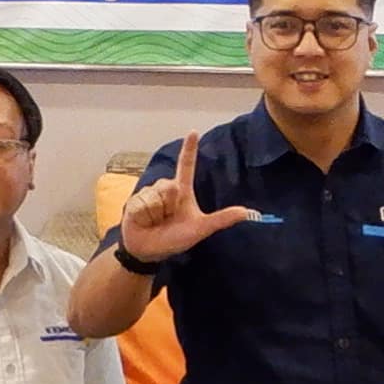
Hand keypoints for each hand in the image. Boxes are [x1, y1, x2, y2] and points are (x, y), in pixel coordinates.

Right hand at [113, 164, 264, 267]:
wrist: (147, 251)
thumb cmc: (174, 239)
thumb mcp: (200, 229)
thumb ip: (221, 220)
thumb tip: (247, 212)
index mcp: (182, 190)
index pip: (186, 166)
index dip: (189, 149)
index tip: (194, 132)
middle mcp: (166, 188)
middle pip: (171, 186)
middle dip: (169, 205)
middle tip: (167, 218)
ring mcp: (150, 193)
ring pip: (157, 196)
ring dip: (157, 213)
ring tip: (155, 221)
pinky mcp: (136, 200)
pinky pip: (144, 204)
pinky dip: (145, 216)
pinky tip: (144, 221)